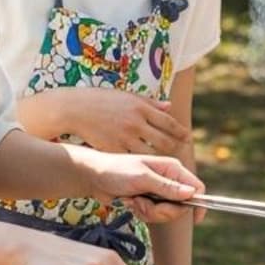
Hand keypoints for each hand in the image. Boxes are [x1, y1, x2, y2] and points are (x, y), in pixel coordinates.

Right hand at [71, 88, 190, 156]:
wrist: (76, 109)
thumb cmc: (103, 101)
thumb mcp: (128, 97)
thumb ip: (150, 103)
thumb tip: (170, 106)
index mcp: (141, 108)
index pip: (168, 122)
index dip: (180, 132)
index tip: (187, 138)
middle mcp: (136, 123)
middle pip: (164, 140)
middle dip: (175, 147)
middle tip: (182, 153)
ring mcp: (125, 137)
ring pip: (151, 153)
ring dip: (160, 159)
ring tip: (167, 164)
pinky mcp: (114, 149)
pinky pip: (133, 159)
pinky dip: (141, 163)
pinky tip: (146, 167)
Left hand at [92, 152, 204, 222]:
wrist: (94, 177)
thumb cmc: (117, 171)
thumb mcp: (142, 178)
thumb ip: (167, 187)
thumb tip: (191, 194)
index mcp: (172, 169)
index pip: (196, 187)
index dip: (199, 204)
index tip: (196, 220)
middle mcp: (169, 180)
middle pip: (181, 206)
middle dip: (162, 210)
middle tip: (144, 203)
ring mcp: (159, 192)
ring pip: (166, 214)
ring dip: (149, 212)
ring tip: (133, 200)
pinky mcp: (149, 202)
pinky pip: (154, 216)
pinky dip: (142, 213)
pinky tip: (130, 203)